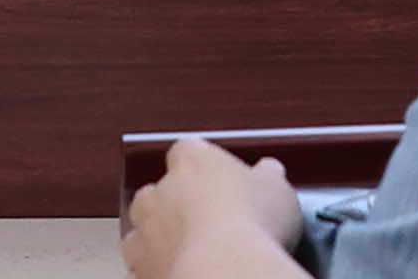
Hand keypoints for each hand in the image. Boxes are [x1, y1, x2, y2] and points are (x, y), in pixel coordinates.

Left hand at [122, 140, 311, 278]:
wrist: (224, 272)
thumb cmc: (251, 226)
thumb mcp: (277, 192)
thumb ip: (268, 177)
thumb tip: (270, 172)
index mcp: (194, 160)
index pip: (188, 151)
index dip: (202, 168)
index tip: (220, 182)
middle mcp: (162, 190)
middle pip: (159, 189)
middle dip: (174, 203)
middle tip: (206, 220)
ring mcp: (147, 229)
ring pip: (143, 227)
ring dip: (159, 236)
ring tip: (190, 251)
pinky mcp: (140, 266)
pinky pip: (142, 262)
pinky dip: (156, 265)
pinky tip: (180, 270)